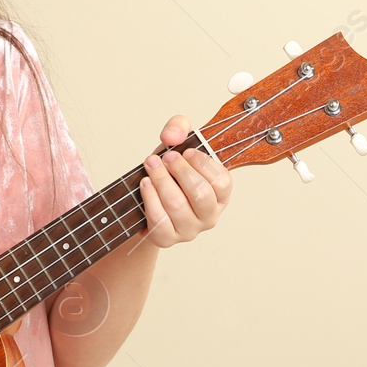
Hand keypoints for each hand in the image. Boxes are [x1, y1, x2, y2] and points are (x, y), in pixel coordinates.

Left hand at [136, 115, 232, 247]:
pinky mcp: (167, 239)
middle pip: (200, 194)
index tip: (185, 152)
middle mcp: (210, 215)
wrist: (146, 200)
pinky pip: (159, 220)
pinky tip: (145, 184)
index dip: (202, 163)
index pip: (222, 181)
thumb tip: (171, 136)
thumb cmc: (169, 172)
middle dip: (179, 170)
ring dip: (161, 180)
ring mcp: (189, 230)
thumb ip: (179, 127)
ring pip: (178, 205)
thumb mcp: (177, 144)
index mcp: (221, 194)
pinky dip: (150, 198)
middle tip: (166, 158)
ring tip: (151, 165)